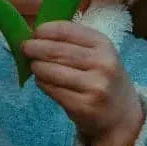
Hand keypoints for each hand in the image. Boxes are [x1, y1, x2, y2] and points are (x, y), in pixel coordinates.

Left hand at [22, 24, 142, 145]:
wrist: (122, 115)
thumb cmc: (104, 78)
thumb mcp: (98, 54)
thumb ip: (73, 42)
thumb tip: (36, 35)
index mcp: (103, 44)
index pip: (67, 31)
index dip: (45, 30)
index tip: (34, 33)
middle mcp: (102, 63)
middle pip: (57, 51)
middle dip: (35, 48)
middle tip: (24, 47)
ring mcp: (94, 86)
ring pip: (52, 71)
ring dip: (37, 67)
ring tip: (33, 65)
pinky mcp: (83, 106)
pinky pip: (53, 90)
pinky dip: (42, 83)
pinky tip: (42, 81)